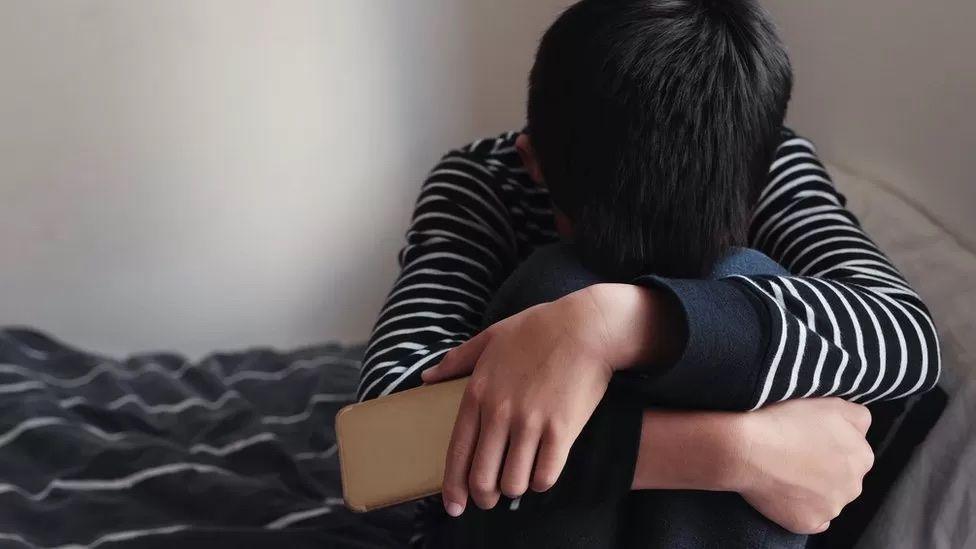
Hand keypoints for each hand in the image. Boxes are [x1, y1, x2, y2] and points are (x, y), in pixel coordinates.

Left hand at [422, 284, 660, 516]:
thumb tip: (426, 377)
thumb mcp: (489, 338)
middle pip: (482, 477)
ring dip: (515, 488)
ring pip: (513, 483)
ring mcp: (530, 422)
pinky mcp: (561, 429)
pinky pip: (545, 475)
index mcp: (477, 393)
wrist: (585, 326)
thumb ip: (455, 361)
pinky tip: (543, 472)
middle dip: (484, 497)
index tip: (454, 506)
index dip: (453, 486)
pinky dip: (541, 482)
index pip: (457, 453)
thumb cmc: (537, 329)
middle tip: (490, 499)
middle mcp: (499, 412)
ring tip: (520, 480)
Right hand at [734, 398, 874, 534]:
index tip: (808, 438)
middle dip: (825, 469)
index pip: (853, 451)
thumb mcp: (829, 403)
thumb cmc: (784, 421)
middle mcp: (853, 486)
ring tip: (784, 472)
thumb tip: (862, 429)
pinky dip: (800, 509)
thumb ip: (858, 416)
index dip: (829, 444)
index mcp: (861, 456)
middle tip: (795, 454)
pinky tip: (785, 493)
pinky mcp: (808, 523)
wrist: (746, 448)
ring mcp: (831, 508)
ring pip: (827, 499)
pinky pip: (811, 519)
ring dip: (813, 489)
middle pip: (842, 477)